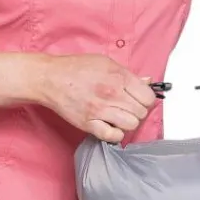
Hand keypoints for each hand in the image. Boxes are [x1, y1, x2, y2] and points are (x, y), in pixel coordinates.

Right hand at [37, 54, 156, 142]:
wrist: (50, 78)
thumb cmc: (75, 68)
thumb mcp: (105, 62)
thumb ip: (128, 74)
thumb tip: (147, 82)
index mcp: (118, 76)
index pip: (148, 97)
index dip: (146, 99)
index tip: (140, 98)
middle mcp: (111, 93)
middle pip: (141, 112)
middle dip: (138, 110)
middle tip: (128, 107)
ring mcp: (100, 110)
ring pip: (130, 125)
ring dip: (128, 122)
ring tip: (120, 116)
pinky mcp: (88, 124)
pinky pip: (112, 136)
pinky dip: (115, 134)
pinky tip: (111, 126)